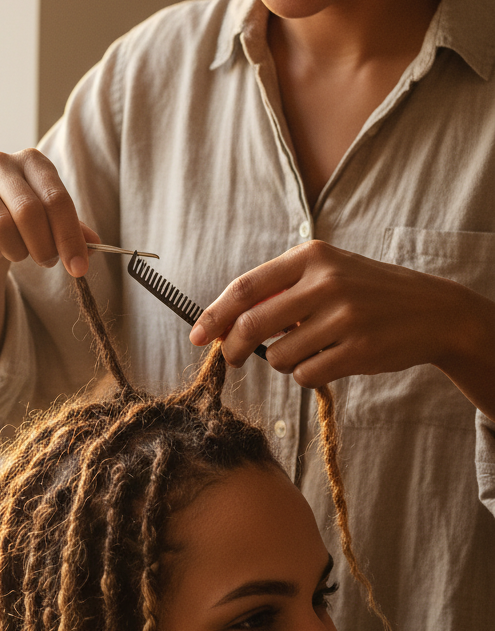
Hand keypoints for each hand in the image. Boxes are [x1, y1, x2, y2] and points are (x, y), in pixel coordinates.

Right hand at [0, 148, 98, 277]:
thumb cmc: (20, 224)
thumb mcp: (50, 224)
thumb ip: (72, 231)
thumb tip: (95, 246)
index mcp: (33, 162)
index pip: (56, 199)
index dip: (69, 237)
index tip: (78, 267)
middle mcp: (1, 162)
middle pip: (29, 212)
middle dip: (43, 247)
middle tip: (46, 262)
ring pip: (0, 226)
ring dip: (14, 251)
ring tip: (17, 253)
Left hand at [189, 240, 492, 395]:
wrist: (434, 312)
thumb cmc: (367, 293)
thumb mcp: (327, 272)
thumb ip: (279, 289)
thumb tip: (222, 322)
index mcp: (312, 256)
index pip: (245, 287)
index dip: (214, 315)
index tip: (196, 335)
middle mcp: (326, 282)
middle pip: (251, 324)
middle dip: (230, 348)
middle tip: (228, 359)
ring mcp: (344, 316)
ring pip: (277, 355)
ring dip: (280, 361)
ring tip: (307, 349)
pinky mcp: (357, 350)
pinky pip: (304, 374)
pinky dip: (305, 374)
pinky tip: (327, 361)